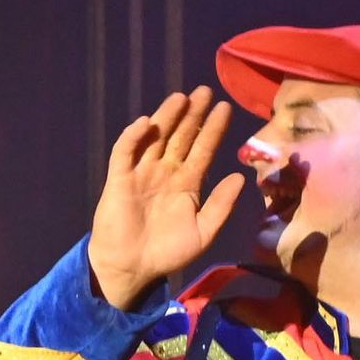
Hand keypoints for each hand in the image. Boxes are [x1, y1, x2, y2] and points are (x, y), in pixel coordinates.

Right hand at [88, 87, 244, 309]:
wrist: (132, 268)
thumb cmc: (167, 253)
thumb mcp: (203, 232)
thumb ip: (220, 205)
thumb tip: (240, 177)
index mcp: (187, 183)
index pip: (202, 148)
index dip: (212, 129)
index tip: (224, 108)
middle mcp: (165, 172)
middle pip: (180, 136)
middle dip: (192, 114)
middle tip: (205, 91)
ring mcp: (141, 173)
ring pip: (155, 138)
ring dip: (166, 117)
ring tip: (181, 98)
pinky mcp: (119, 179)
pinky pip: (125, 152)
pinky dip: (133, 137)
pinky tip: (146, 124)